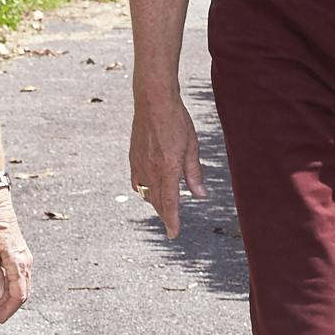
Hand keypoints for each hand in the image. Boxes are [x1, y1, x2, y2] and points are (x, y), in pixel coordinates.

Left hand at [0, 194, 32, 322]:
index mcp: (18, 266)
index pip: (18, 296)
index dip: (8, 310)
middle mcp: (25, 264)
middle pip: (21, 294)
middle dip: (8, 308)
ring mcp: (24, 259)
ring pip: (20, 286)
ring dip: (7, 299)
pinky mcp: (19, 255)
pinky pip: (18, 277)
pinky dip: (9, 288)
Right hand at [129, 91, 209, 237]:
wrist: (153, 101)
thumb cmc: (177, 121)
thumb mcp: (192, 147)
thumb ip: (194, 173)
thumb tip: (200, 195)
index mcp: (168, 168)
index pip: (170, 202)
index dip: (172, 220)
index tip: (173, 234)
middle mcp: (152, 170)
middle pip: (157, 201)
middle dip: (165, 215)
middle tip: (171, 225)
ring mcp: (140, 164)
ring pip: (146, 193)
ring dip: (155, 203)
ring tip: (163, 208)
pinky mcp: (133, 158)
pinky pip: (136, 182)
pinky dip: (143, 191)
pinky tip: (147, 191)